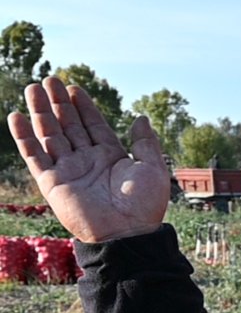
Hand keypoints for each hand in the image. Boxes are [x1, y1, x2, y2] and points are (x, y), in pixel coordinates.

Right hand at [6, 76, 168, 242]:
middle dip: (59, 103)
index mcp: (111, 158)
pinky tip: (17, 117)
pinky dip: (24, 137)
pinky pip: (34, 156)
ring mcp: (69, 171)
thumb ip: (145, 142)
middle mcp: (88, 162)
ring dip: (41, 113)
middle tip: (49, 80)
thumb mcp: (152, 168)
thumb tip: (141, 117)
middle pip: (69, 126)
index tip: (74, 87)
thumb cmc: (144, 205)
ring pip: (50, 135)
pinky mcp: (52, 183)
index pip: (93, 125)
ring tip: (33, 88)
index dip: (83, 106)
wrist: (127, 233)